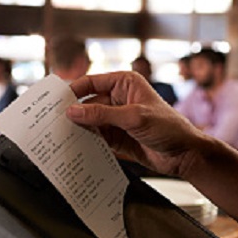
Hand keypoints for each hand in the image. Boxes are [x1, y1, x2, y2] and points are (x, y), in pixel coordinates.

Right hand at [66, 71, 206, 177]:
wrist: (185, 154)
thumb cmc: (169, 128)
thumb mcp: (134, 117)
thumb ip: (102, 114)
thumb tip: (73, 111)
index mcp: (125, 83)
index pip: (91, 82)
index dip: (73, 91)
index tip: (55, 102)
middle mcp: (119, 98)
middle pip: (87, 103)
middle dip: (73, 113)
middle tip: (53, 122)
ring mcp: (117, 118)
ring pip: (90, 121)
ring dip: (79, 129)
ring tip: (59, 136)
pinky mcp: (117, 136)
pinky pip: (96, 137)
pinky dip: (87, 141)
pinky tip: (75, 146)